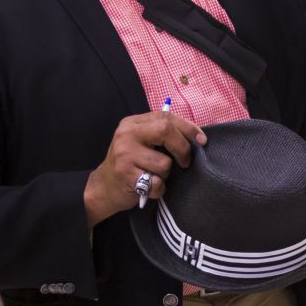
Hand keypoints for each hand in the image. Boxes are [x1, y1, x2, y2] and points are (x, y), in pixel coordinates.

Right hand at [84, 110, 207, 226]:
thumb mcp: (140, 142)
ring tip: (155, 176)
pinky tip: (149, 188)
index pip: (166, 117)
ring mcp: (125, 154)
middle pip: (166, 131)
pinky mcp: (126, 174)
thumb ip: (160, 134)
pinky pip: (157, 182)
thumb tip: (196, 136)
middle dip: (183, 148)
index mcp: (133, 123)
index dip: (188, 128)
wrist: (104, 187)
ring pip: (165, 163)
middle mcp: (127, 134)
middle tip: (185, 162)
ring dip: (166, 175)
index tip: (202, 141)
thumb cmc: (129, 164)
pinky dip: (159, 189)